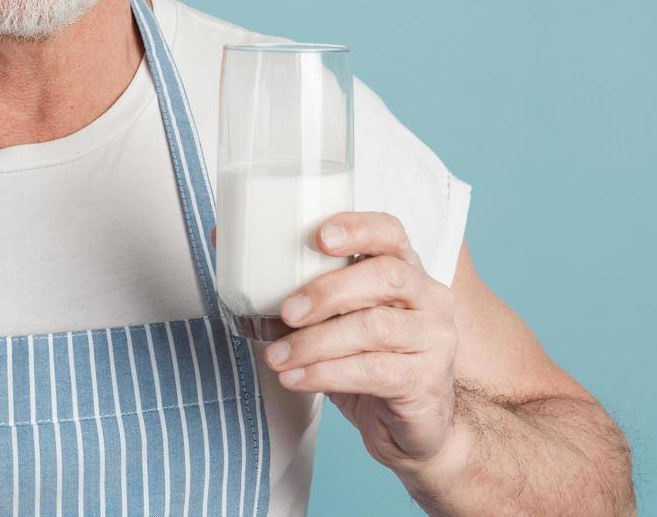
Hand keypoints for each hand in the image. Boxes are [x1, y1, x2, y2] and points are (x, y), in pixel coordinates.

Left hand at [252, 213, 458, 474]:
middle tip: (286, 311)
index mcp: (403, 269)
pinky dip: (326, 374)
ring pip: (375, 327)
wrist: (408, 428)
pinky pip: (374, 371)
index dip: (357, 228)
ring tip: (277, 356)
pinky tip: (295, 378)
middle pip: (387, 275)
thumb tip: (222, 244)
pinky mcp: (427, 380)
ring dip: (316, 342)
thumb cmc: (363, 361)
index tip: (318, 237)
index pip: (390, 232)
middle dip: (328, 291)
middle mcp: (428, 297)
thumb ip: (286, 290)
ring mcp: (434, 339)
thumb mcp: (326, 321)